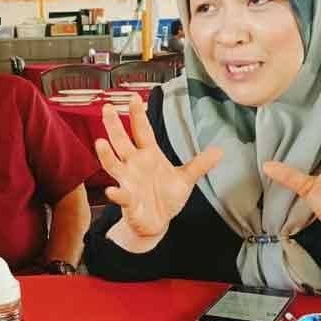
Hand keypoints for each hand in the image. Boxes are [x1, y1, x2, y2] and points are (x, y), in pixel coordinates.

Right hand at [96, 95, 222, 251]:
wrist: (156, 223)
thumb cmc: (166, 198)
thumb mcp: (185, 179)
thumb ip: (199, 164)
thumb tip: (220, 150)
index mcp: (148, 154)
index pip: (142, 130)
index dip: (137, 114)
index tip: (133, 97)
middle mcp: (134, 164)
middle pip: (121, 141)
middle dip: (114, 125)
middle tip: (107, 108)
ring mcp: (127, 181)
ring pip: (113, 164)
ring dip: (107, 155)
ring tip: (101, 143)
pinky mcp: (127, 200)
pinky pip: (120, 195)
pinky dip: (116, 193)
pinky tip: (113, 191)